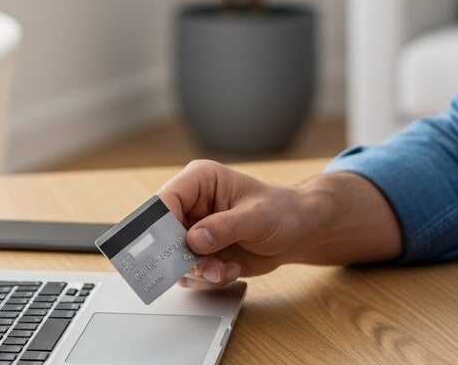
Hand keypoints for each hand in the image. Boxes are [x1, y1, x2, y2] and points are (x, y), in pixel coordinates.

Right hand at [157, 160, 306, 288]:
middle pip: (162, 234)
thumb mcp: (257, 217)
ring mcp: (193, 230)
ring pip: (174, 258)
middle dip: (183, 256)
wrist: (296, 233)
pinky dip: (207, 278)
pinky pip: (188, 273)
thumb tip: (194, 239)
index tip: (172, 250)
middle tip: (207, 266)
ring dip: (200, 270)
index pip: (165, 201)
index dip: (161, 226)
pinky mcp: (199, 253)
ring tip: (226, 268)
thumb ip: (224, 227)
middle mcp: (191, 204)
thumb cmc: (281, 212)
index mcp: (200, 180)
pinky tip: (230, 269)